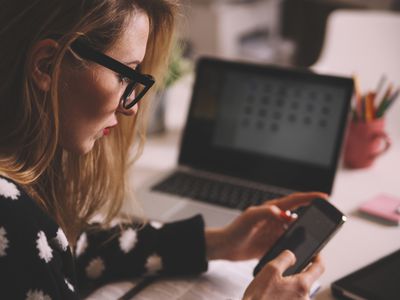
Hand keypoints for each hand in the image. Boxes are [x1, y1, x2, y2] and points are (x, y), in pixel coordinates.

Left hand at [205, 192, 327, 260]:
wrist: (226, 247)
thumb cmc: (235, 230)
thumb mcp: (249, 218)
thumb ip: (265, 212)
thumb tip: (282, 212)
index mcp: (272, 209)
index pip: (294, 201)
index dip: (309, 198)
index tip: (324, 197)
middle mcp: (276, 218)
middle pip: (300, 213)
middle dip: (313, 213)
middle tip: (326, 216)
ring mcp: (276, 231)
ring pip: (297, 228)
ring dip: (306, 230)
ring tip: (317, 233)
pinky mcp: (274, 243)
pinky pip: (290, 242)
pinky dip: (298, 244)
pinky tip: (304, 248)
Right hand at [243, 250, 324, 299]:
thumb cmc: (259, 297)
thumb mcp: (270, 269)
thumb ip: (285, 258)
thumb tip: (292, 256)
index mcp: (302, 285)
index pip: (319, 268)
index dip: (318, 257)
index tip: (316, 254)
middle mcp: (305, 299)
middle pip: (307, 281)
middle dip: (298, 274)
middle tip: (282, 273)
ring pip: (299, 291)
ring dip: (290, 286)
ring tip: (273, 288)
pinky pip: (294, 299)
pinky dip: (287, 296)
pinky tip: (274, 296)